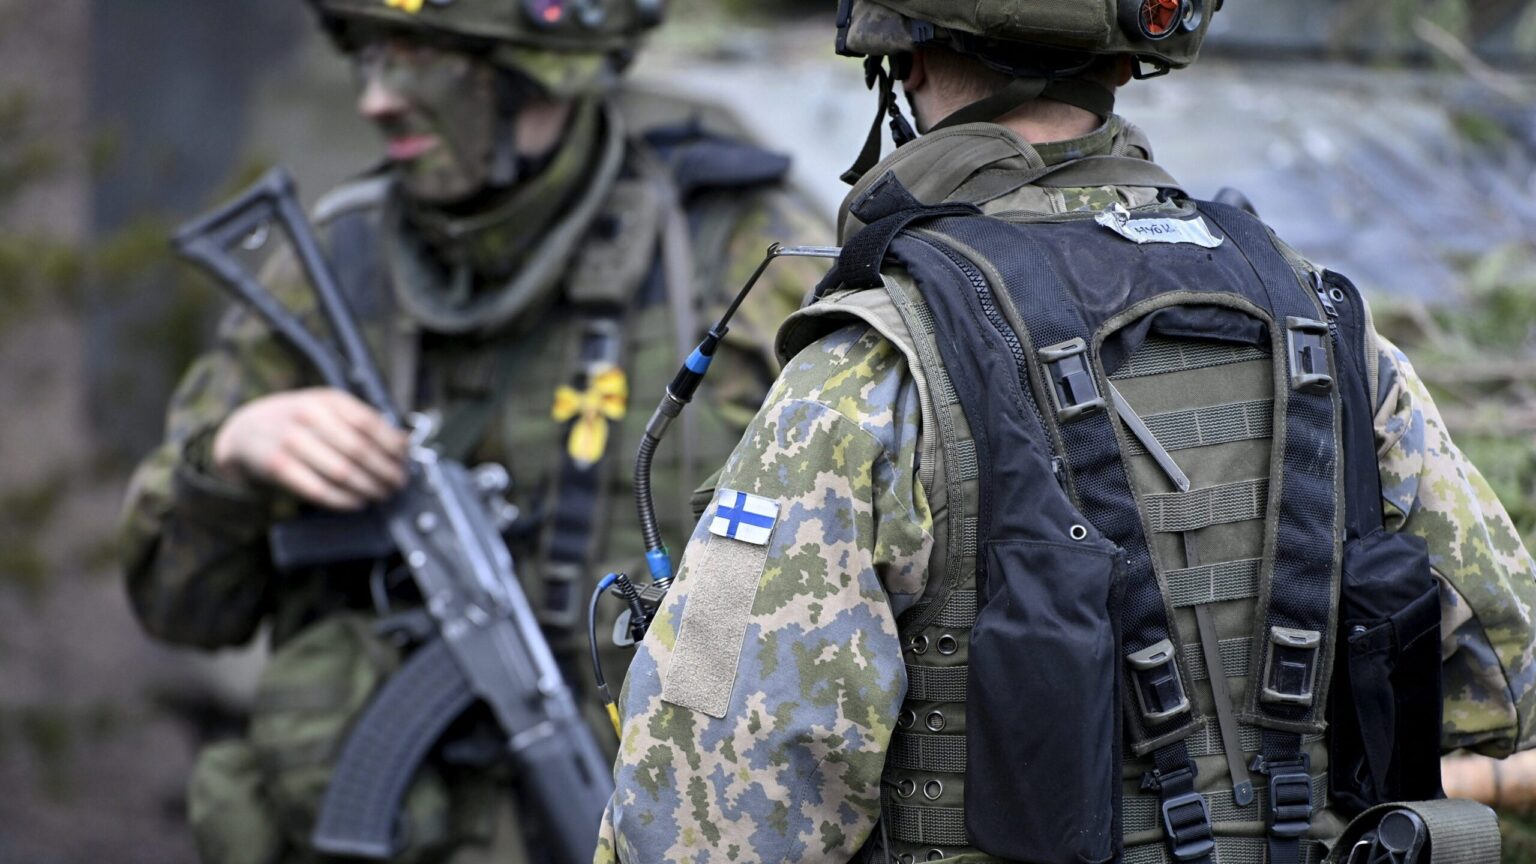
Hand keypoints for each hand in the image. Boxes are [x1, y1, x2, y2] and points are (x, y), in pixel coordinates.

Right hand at [211, 388, 409, 509]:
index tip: (405, 462)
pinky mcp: (277, 466)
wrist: (246, 431)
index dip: (392, 446)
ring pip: (341, 472)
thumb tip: (405, 441)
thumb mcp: (329, 409)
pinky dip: (343, 500)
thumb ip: (365, 422)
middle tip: (397, 485)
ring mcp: (290, 441)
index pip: (369, 423)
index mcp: (327, 400)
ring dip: (367, 488)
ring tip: (381, 495)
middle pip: (358, 450)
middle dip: (384, 472)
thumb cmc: (298, 421)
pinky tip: (357, 503)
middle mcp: (308, 416)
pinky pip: (318, 490)